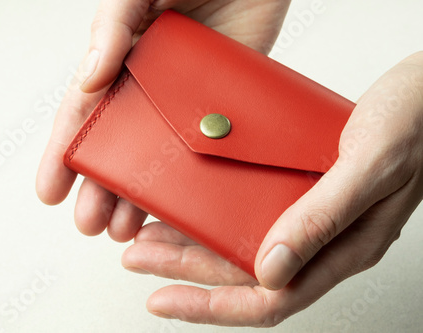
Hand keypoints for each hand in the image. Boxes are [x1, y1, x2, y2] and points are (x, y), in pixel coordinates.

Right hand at [36, 0, 291, 239]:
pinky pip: (196, 151)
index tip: (49, 192)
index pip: (84, 114)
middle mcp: (145, 87)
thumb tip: (87, 79)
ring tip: (124, 228)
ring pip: (153, 157)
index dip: (64, 153)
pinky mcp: (216, 109)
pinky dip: (183, 181)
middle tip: (91, 224)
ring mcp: (180, 102)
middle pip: (115, 147)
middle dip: (99, 187)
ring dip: (137, 194)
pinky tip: (175, 205)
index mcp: (119, 60)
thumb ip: (111, 28)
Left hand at [122, 52, 422, 326]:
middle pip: (244, 273)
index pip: (269, 298)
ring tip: (151, 236)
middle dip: (186, 270)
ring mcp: (313, 217)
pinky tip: (194, 205)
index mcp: (344, 247)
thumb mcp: (369, 166)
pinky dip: (217, 216)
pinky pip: (253, 215)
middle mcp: (323, 239)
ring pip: (244, 247)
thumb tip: (272, 269)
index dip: (212, 304)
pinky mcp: (304, 191)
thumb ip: (323, 219)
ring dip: (195, 245)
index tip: (163, 299)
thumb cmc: (415, 121)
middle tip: (139, 256)